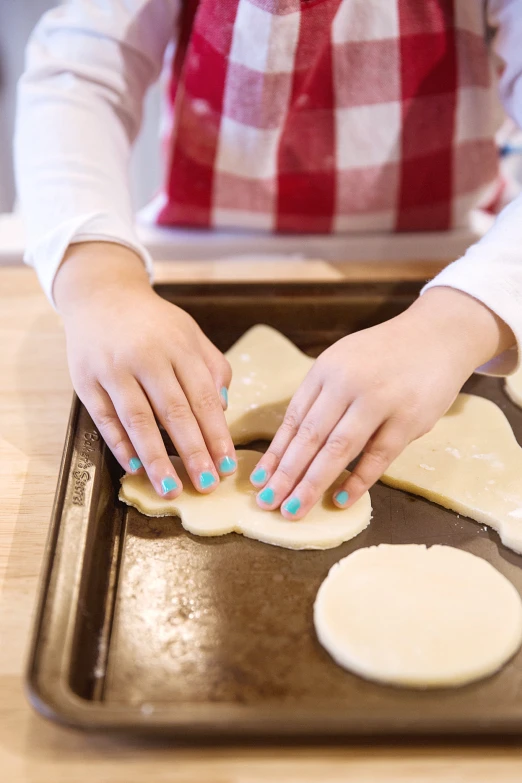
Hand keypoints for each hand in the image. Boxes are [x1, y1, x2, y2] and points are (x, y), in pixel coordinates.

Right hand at [54, 242, 235, 497]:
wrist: (102, 294)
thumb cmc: (153, 322)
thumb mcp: (189, 333)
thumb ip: (212, 366)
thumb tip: (223, 407)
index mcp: (178, 346)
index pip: (203, 398)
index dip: (216, 434)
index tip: (227, 466)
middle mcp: (146, 356)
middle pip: (174, 412)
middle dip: (192, 453)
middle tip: (205, 485)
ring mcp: (113, 368)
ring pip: (137, 418)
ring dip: (155, 458)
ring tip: (169, 488)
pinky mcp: (85, 378)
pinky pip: (103, 417)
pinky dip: (119, 444)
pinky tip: (134, 467)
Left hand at [250, 288, 514, 518]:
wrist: (438, 335)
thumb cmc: (384, 355)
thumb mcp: (343, 363)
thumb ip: (321, 398)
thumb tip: (291, 447)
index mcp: (326, 370)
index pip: (294, 419)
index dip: (274, 454)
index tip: (258, 482)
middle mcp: (348, 383)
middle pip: (310, 437)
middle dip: (285, 475)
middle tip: (267, 504)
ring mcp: (380, 400)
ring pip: (339, 449)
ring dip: (312, 483)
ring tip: (294, 511)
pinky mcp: (409, 419)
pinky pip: (378, 456)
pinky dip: (357, 481)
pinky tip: (338, 500)